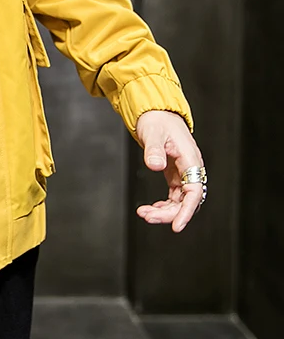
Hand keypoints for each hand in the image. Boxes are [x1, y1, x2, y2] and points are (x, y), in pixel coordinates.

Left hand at [134, 110, 204, 232]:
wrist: (156, 113)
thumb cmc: (157, 121)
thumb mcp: (153, 133)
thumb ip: (154, 150)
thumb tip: (155, 166)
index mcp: (190, 160)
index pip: (194, 192)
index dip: (186, 211)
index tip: (176, 225)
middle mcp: (191, 169)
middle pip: (186, 200)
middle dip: (168, 213)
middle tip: (147, 217)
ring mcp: (184, 173)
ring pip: (180, 201)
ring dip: (164, 211)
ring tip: (144, 214)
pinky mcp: (175, 174)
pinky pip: (174, 196)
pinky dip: (164, 204)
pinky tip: (152, 208)